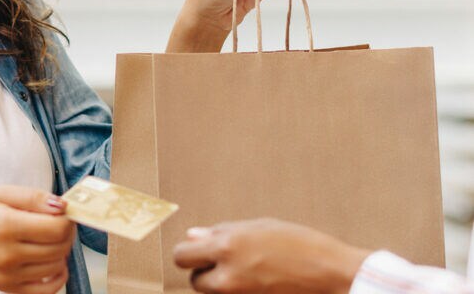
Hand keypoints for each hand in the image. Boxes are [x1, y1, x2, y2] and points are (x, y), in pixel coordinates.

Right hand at [0, 186, 75, 293]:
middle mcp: (8, 254)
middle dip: (66, 233)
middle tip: (58, 223)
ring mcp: (9, 275)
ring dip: (61, 251)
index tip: (63, 212)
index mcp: (6, 225)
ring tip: (48, 239)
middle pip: (59, 247)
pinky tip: (52, 263)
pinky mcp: (8, 289)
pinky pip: (47, 290)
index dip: (67, 219)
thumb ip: (32, 197)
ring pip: (56, 267)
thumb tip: (62, 205)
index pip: (57, 228)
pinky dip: (58, 277)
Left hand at [172, 218, 370, 293]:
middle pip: (194, 281)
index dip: (190, 254)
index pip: (182, 256)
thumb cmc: (300, 245)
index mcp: (227, 247)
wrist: (334, 276)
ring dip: (219, 287)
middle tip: (227, 265)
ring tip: (245, 274)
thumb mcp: (258, 228)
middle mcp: (228, 275)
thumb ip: (220, 232)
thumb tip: (192, 236)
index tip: (200, 252)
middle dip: (205, 273)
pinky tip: (256, 284)